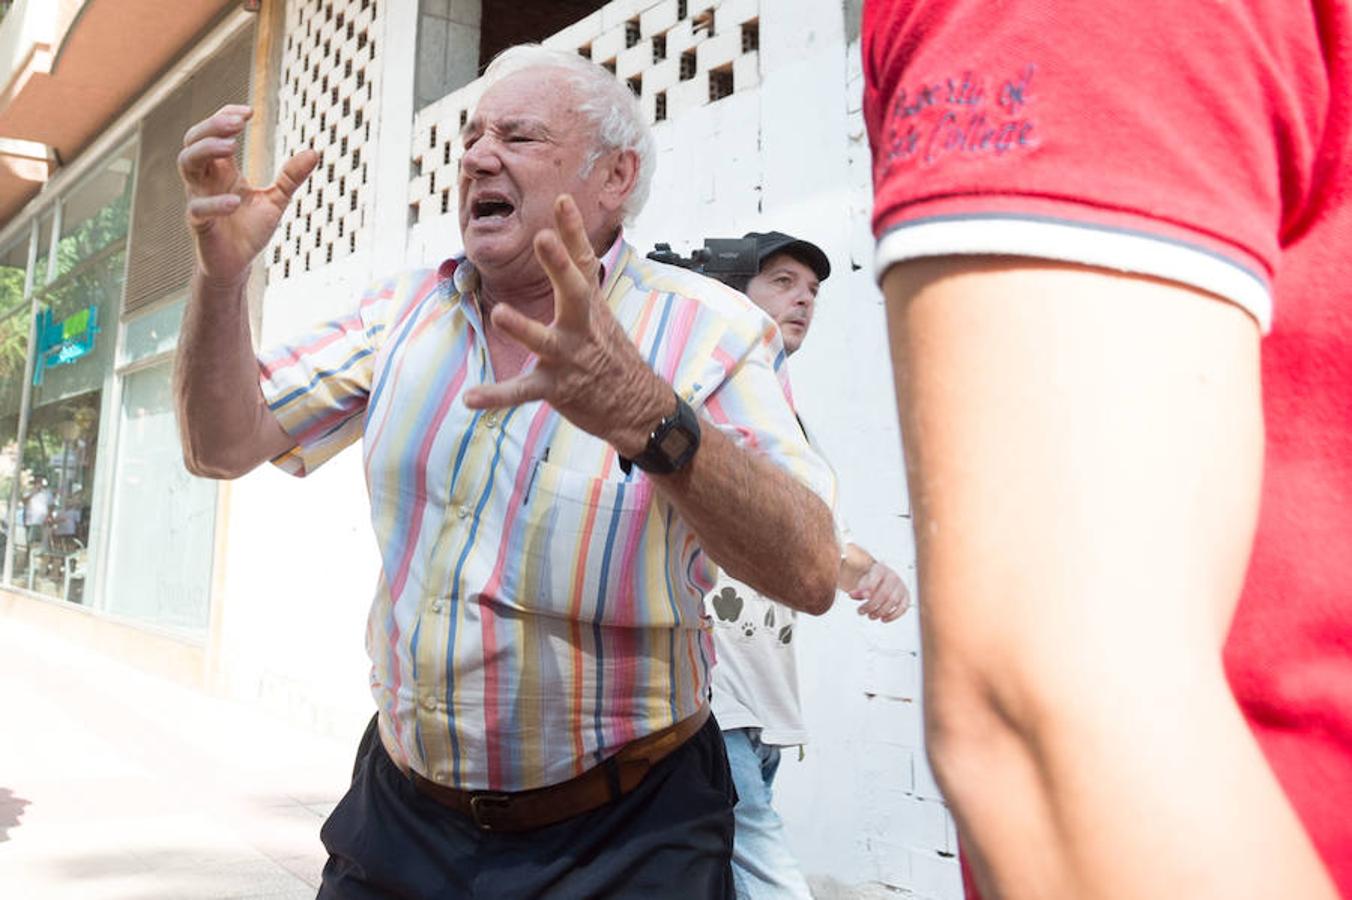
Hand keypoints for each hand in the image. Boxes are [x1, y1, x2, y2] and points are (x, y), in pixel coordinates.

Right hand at [178, 104, 318, 286]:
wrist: (238, 265)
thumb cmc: (250, 230)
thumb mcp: (275, 199)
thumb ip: (291, 177)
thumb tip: (314, 152)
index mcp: (221, 170)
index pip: (212, 133)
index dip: (224, 117)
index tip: (248, 112)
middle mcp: (206, 179)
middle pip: (193, 141)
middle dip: (212, 127)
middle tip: (238, 122)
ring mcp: (199, 199)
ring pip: (186, 164)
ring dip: (205, 151)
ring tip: (230, 146)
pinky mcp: (199, 224)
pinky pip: (198, 208)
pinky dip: (215, 203)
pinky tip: (235, 200)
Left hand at [462, 194, 668, 455]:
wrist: (638, 407)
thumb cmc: (612, 353)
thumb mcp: (600, 310)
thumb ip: (578, 270)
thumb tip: (562, 222)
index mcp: (590, 307)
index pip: (583, 263)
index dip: (573, 232)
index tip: (562, 200)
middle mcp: (582, 327)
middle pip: (574, 292)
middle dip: (560, 266)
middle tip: (544, 239)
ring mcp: (569, 357)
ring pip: (545, 341)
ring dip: (524, 327)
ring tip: (502, 313)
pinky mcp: (557, 388)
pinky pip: (523, 392)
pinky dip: (497, 396)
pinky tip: (471, 398)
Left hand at [850, 560, 909, 621]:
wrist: (882, 579)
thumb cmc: (871, 582)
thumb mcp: (862, 583)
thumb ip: (858, 590)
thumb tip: (852, 595)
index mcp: (880, 569)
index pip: (876, 577)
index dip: (870, 587)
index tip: (863, 597)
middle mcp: (893, 576)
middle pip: (884, 593)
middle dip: (871, 605)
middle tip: (861, 612)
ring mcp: (901, 587)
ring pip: (893, 601)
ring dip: (880, 611)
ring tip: (870, 616)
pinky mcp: (906, 597)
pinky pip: (903, 608)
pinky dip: (893, 616)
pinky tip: (883, 619)